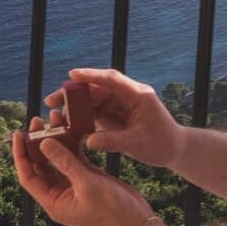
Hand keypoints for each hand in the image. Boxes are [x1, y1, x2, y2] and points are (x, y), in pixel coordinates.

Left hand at [10, 130, 152, 225]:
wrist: (138, 224)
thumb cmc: (113, 212)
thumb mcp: (87, 185)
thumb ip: (66, 163)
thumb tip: (44, 142)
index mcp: (54, 202)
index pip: (28, 176)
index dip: (21, 155)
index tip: (19, 133)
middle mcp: (60, 194)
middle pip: (41, 165)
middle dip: (37, 142)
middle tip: (38, 120)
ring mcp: (74, 186)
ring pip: (58, 159)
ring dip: (56, 140)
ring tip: (55, 118)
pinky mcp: (88, 178)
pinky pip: (74, 158)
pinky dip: (72, 143)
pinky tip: (71, 127)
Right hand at [62, 67, 182, 169]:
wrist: (174, 150)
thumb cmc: (162, 144)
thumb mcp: (138, 144)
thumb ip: (113, 141)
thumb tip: (89, 141)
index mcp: (138, 94)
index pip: (111, 79)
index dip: (90, 75)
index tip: (71, 75)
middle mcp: (128, 95)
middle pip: (96, 88)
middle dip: (73, 93)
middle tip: (52, 100)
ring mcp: (121, 104)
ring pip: (92, 99)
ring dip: (74, 105)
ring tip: (55, 113)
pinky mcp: (115, 114)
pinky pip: (94, 112)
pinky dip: (81, 117)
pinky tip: (67, 124)